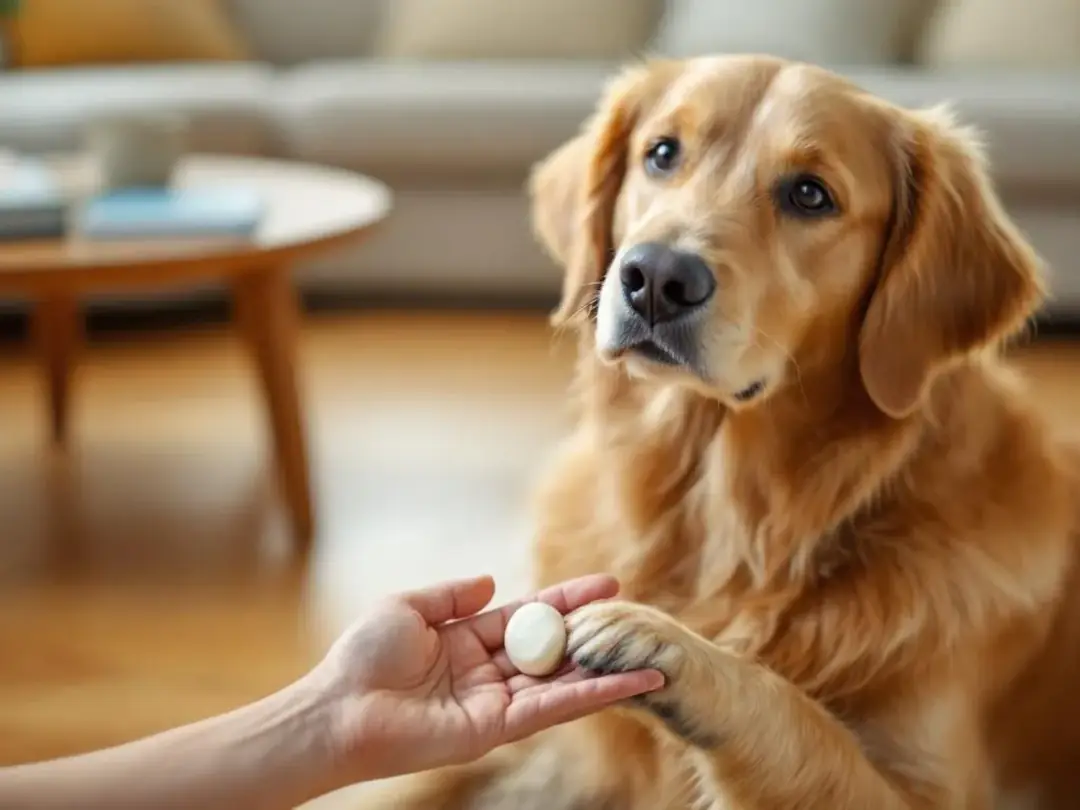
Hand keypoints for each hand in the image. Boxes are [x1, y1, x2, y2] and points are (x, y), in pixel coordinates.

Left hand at [311, 574, 663, 782]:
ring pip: (562, 681)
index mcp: (468, 640)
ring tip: (651, 659)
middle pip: (554, 649)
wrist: (341, 709)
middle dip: (595, 634)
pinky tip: (624, 684)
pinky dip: (590, 696)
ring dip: (605, 672)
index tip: (606, 584)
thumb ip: (453, 595)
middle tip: (637, 616)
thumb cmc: (363, 658)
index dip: (567, 600)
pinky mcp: (498, 728)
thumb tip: (491, 580)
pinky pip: (551, 707)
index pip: (530, 616)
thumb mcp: (409, 607)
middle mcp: (489, 671)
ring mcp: (497, 701)